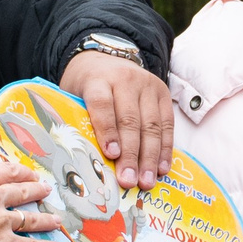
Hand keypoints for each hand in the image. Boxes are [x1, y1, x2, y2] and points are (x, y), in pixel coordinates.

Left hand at [60, 50, 172, 187]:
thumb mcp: (75, 96)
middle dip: (130, 154)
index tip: (111, 155)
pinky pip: (167, 124)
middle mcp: (125, 80)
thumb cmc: (87, 88)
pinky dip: (165, 149)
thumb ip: (82, 121)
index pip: (103, 104)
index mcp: (98, 80)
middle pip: (130, 120)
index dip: (107, 130)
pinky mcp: (163, 93)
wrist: (105, 60)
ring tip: (146, 181)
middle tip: (128, 180)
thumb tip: (87, 163)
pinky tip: (161, 168)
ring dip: (150, 157)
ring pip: (151, 125)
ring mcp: (148, 85)